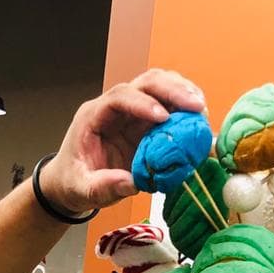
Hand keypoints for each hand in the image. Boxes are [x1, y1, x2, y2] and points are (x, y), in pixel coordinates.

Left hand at [37, 69, 206, 217]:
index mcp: (93, 116)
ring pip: (160, 87)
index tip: (163, 117)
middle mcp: (115, 108)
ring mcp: (132, 113)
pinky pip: (168, 106)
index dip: (143, 103)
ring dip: (183, 93)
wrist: (71, 182)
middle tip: (196, 106)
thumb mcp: (82, 190)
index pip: (119, 97)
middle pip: (145, 83)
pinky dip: (184, 109)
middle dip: (172, 90)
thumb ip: (102, 186)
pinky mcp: (146, 123)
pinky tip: (198, 121)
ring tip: (201, 110)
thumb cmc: (73, 182)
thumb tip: (131, 184)